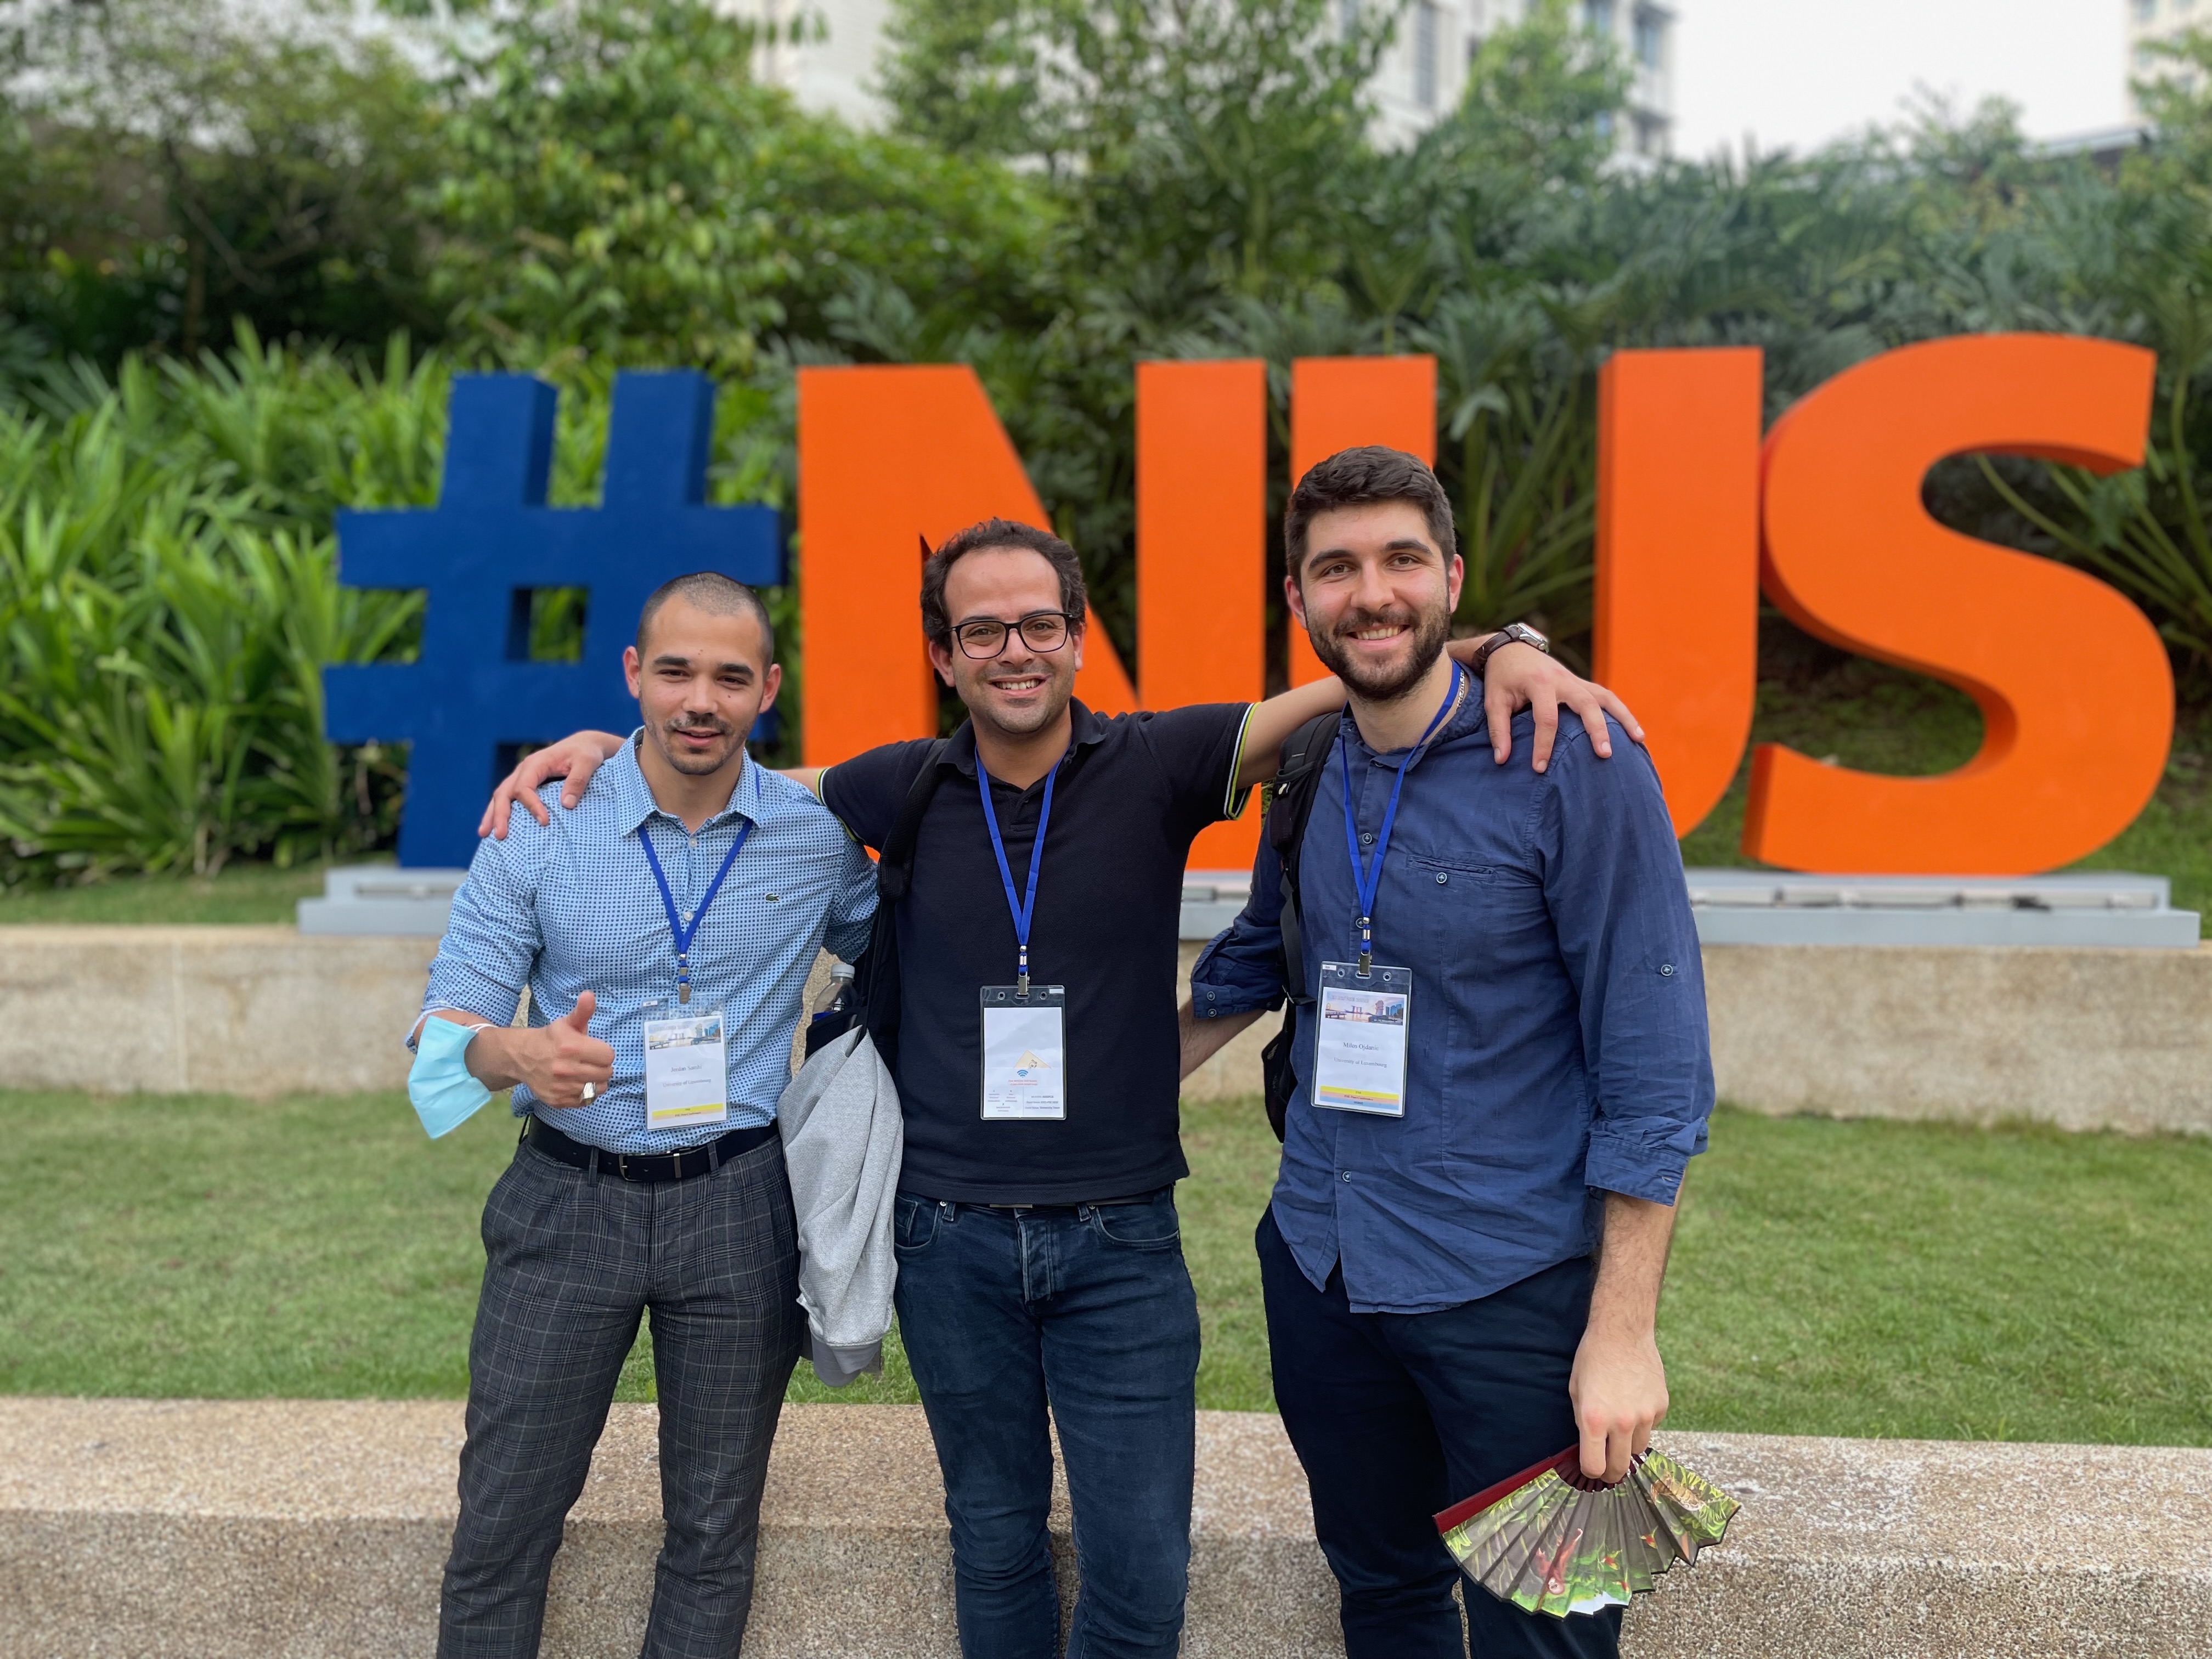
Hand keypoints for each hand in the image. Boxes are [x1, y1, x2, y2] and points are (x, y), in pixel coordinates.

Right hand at [478, 731, 625, 838]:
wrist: (584, 745)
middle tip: (500, 835)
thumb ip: (578, 781)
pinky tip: (494, 826)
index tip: (545, 822)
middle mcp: (524, 769)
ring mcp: (522, 776)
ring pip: (500, 795)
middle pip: (504, 792)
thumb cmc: (586, 753)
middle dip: (501, 814)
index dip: (532, 806)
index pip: (525, 787)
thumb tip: (566, 805)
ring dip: (492, 815)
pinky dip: (498, 811)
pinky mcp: (525, 783)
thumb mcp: (587, 763)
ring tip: (485, 834)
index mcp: (536, 763)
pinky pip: (508, 797)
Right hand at [516, 992, 614, 1107]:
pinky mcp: (558, 1101)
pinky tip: (577, 1083)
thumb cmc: (551, 1039)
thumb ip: (582, 1011)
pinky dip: (585, 1093)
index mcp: (571, 1047)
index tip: (594, 1049)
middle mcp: (566, 1069)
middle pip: (606, 1073)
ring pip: (598, 1088)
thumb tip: (589, 995)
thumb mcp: (567, 1022)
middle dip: (601, 1066)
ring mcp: (562, 1087)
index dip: (604, 1052)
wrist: (522, 1057)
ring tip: (585, 1072)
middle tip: (590, 1061)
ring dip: (596, 1081)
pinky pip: (585, 1101)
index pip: (608, 1056)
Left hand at [1452, 637, 1645, 773]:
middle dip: (1596, 729)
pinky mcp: (1583, 684)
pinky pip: (1607, 697)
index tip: (1539, 768)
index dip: (1544, 745)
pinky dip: (1622, 713)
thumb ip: (1498, 729)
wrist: (1512, 649)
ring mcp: (1576, 680)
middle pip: (1586, 703)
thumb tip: (1502, 760)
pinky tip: (1635, 733)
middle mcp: (1563, 679)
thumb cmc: (1502, 678)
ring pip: (1605, 697)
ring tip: (1638, 740)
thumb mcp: (1493, 700)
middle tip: (1603, 754)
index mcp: (1539, 682)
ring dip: (1623, 718)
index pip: (1546, 718)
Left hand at [1567, 1324, 1668, 1483]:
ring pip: (1638, 1449)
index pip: (1594, 1466)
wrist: (1622, 1331)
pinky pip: (1651, 1426)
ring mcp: (1645, 1415)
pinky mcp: (1662, 1406)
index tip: (1590, 1466)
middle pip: (1620, 1468)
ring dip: (1628, 1445)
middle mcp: (1622, 1422)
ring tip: (1620, 1425)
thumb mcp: (1576, 1390)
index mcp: (1594, 1420)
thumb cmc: (1593, 1358)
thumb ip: (1582, 1422)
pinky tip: (1634, 1400)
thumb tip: (1589, 1447)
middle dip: (1611, 1472)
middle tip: (1607, 1467)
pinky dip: (1643, 1422)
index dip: (1590, 1471)